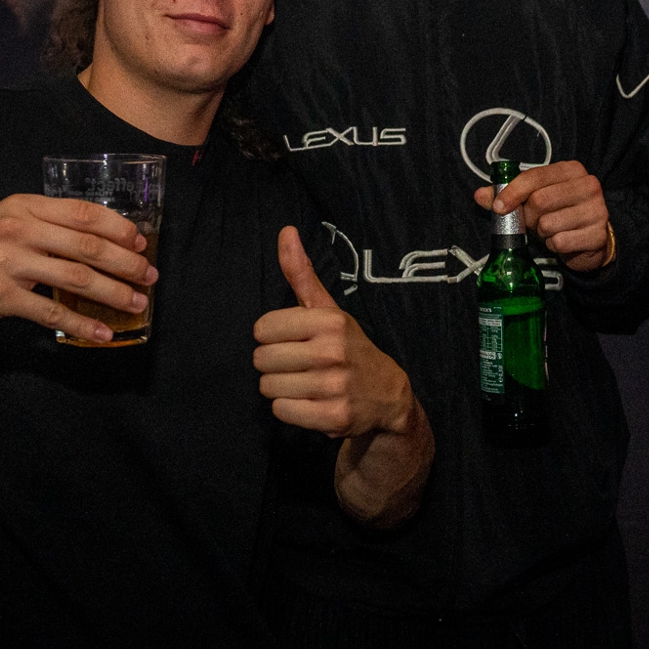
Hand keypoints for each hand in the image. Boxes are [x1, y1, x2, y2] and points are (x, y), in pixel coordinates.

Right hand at [0, 194, 154, 344]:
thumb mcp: (1, 222)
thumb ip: (41, 225)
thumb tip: (94, 240)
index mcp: (23, 206)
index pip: (83, 212)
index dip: (118, 227)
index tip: (141, 243)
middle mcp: (17, 229)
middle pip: (87, 245)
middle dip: (126, 262)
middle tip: (149, 276)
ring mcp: (8, 263)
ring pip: (76, 278)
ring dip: (113, 293)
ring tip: (136, 304)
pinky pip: (51, 312)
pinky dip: (82, 324)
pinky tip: (102, 333)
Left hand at [254, 227, 416, 438]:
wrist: (386, 394)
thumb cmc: (347, 346)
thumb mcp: (328, 309)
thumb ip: (301, 273)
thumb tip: (285, 230)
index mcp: (329, 321)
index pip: (263, 328)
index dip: (272, 336)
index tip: (292, 340)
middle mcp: (332, 352)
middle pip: (262, 359)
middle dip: (273, 364)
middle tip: (297, 365)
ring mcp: (334, 386)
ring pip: (268, 387)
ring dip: (280, 387)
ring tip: (303, 383)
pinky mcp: (333, 417)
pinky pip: (281, 411)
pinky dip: (289, 409)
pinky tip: (308, 402)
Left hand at [473, 160, 611, 271]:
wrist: (591, 238)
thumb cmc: (560, 213)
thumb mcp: (535, 200)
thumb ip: (508, 195)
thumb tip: (479, 195)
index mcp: (571, 170)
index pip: (535, 176)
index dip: (513, 192)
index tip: (500, 208)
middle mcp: (588, 185)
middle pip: (540, 201)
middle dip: (529, 217)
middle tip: (533, 222)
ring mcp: (597, 210)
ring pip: (548, 224)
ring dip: (542, 233)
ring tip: (551, 231)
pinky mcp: (598, 234)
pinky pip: (561, 242)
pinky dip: (554, 245)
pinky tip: (562, 241)